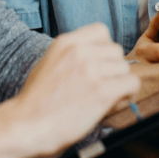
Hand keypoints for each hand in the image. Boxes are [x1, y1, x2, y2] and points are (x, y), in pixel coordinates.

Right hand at [10, 23, 139, 155]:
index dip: (103, 49)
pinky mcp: (102, 91)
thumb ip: (72, 54)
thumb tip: (97, 56)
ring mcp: (91, 70)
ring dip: (119, 83)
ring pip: (124, 68)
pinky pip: (132, 83)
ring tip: (105, 98)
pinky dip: (127, 94)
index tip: (98, 65)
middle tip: (101, 86)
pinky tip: (114, 103)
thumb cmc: (36, 101)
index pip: (101, 31)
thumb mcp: (49, 63)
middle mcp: (80, 52)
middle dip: (112, 69)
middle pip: (116, 51)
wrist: (27, 126)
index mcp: (66, 42)